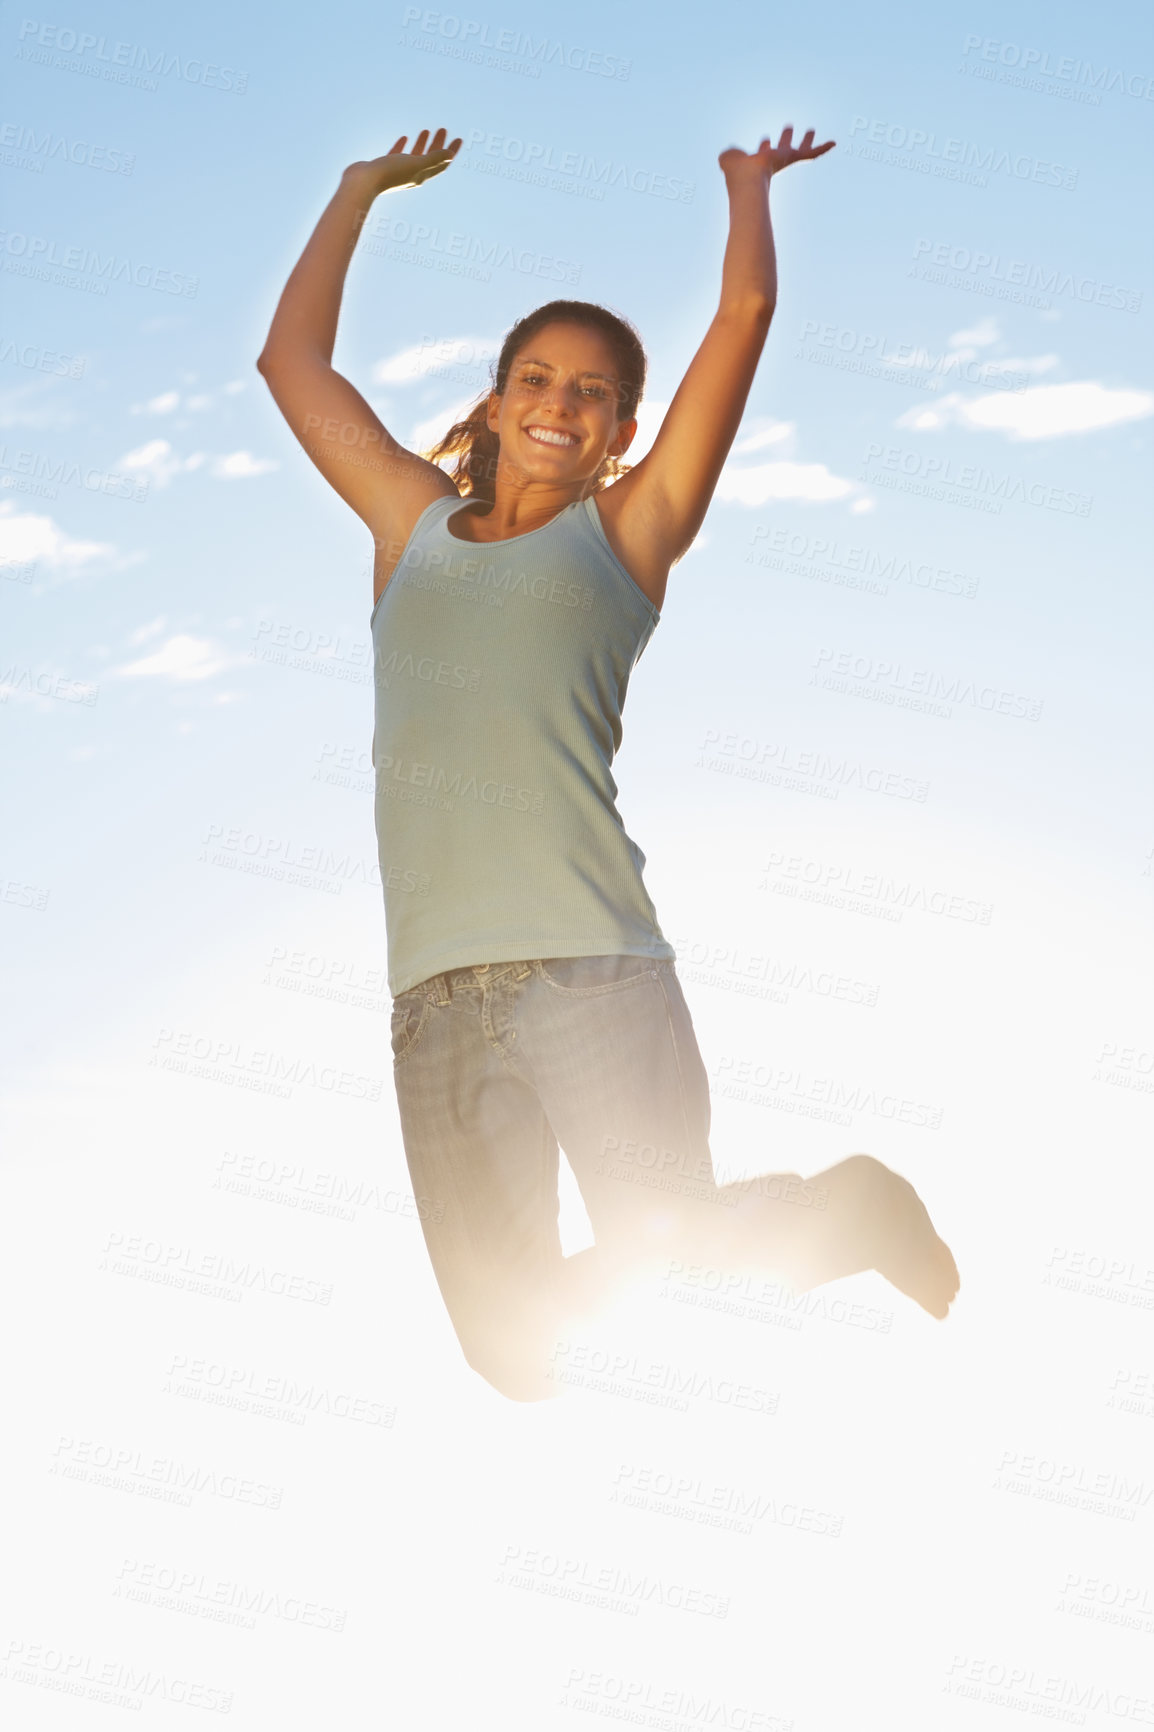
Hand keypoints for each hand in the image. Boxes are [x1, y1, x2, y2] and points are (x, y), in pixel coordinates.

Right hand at [344, 128, 462, 198]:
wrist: (362, 182)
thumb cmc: (390, 173)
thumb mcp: (415, 164)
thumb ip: (433, 159)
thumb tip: (451, 155)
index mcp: (421, 176)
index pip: (442, 163)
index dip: (451, 151)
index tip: (459, 138)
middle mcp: (412, 175)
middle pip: (430, 158)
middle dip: (438, 144)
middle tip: (443, 129)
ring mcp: (398, 171)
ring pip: (414, 156)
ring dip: (422, 144)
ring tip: (426, 131)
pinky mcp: (386, 166)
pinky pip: (398, 154)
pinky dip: (403, 146)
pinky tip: (405, 137)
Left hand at [719, 126, 834, 180]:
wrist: (748, 180)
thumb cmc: (735, 172)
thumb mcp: (727, 159)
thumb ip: (728, 156)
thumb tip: (728, 156)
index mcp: (758, 163)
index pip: (763, 153)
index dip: (764, 146)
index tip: (765, 139)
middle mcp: (772, 163)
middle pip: (781, 150)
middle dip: (785, 140)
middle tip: (789, 127)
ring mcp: (783, 161)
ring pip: (798, 151)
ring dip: (805, 141)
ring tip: (811, 130)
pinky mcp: (793, 159)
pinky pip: (811, 155)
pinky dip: (822, 149)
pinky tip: (833, 143)